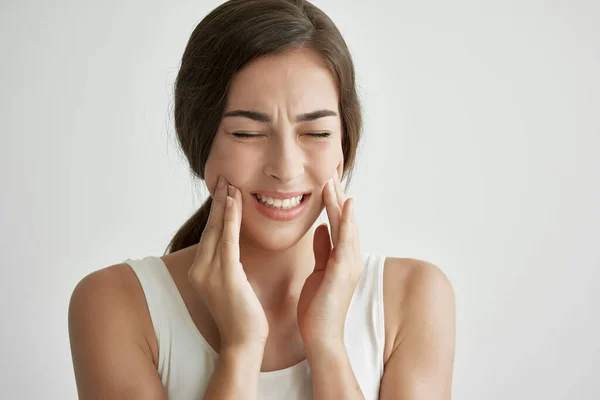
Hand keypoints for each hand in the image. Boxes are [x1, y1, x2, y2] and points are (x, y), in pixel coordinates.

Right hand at [188, 176, 268, 348]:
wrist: (244, 342)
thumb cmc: (243, 316)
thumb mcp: (233, 285)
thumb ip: (230, 265)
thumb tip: (236, 248)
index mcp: (201, 271)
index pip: (211, 234)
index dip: (217, 211)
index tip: (224, 191)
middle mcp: (200, 269)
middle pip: (211, 227)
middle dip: (218, 201)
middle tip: (225, 178)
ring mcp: (210, 272)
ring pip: (218, 229)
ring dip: (224, 204)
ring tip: (230, 183)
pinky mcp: (225, 275)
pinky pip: (228, 240)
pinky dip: (230, 219)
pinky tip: (234, 202)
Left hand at [297, 170, 363, 345]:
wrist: (320, 336)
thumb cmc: (318, 307)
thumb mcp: (318, 272)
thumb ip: (322, 250)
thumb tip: (322, 229)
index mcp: (343, 258)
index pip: (339, 224)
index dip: (334, 202)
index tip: (326, 183)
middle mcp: (350, 258)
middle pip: (345, 221)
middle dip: (337, 196)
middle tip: (330, 173)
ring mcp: (350, 264)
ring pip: (347, 226)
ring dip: (340, 203)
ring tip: (333, 181)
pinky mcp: (343, 271)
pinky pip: (346, 241)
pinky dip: (346, 222)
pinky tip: (345, 205)